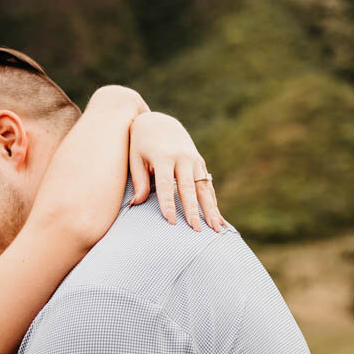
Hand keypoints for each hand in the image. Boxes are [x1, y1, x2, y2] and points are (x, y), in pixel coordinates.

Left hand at [126, 112, 224, 231]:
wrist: (159, 122)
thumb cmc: (141, 143)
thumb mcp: (135, 158)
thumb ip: (139, 180)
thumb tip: (136, 204)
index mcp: (163, 156)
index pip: (165, 184)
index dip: (168, 204)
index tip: (171, 222)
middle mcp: (182, 157)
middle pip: (188, 188)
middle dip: (193, 211)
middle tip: (197, 230)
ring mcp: (194, 160)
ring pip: (204, 188)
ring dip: (210, 209)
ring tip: (216, 229)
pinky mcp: (200, 162)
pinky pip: (208, 185)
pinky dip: (213, 202)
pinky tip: (218, 218)